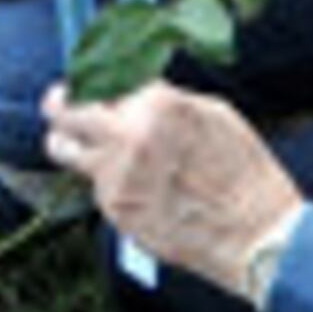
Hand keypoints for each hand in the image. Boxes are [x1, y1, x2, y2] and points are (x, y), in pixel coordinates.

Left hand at [39, 83, 299, 291]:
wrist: (254, 233)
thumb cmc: (242, 171)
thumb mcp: (212, 114)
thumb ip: (165, 100)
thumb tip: (132, 94)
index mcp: (158, 105)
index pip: (104, 78)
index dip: (94, 78)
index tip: (88, 79)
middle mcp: (129, 137)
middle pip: (65, 110)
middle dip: (59, 104)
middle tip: (58, 102)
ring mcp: (116, 177)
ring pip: (64, 149)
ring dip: (67, 141)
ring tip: (69, 138)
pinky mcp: (114, 210)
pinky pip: (93, 183)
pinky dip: (104, 177)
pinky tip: (130, 180)